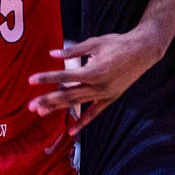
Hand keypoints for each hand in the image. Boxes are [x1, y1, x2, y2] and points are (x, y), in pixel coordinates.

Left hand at [27, 30, 158, 134]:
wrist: (143, 51)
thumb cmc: (118, 43)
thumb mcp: (95, 43)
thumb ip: (73, 50)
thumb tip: (53, 54)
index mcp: (94, 70)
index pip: (65, 75)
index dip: (47, 78)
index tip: (31, 80)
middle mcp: (98, 86)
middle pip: (68, 95)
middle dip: (48, 101)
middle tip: (31, 106)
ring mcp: (105, 94)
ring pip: (77, 104)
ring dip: (59, 109)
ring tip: (41, 113)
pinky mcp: (110, 98)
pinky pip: (94, 113)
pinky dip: (82, 122)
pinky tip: (70, 131)